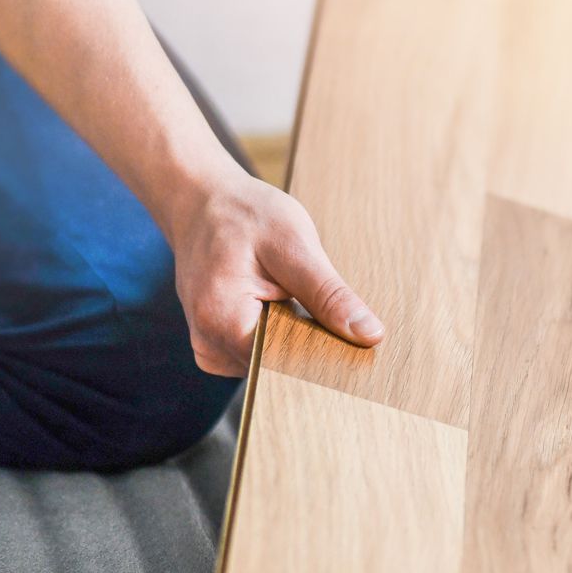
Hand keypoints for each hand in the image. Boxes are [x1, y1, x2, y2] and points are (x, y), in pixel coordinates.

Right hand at [163, 168, 384, 376]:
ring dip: (294, 340)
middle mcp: (210, 345)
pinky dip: (278, 337)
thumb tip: (370, 335)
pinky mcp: (216, 346)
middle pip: (279, 370)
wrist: (201, 202)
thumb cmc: (243, 215)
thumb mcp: (294, 244)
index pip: (286, 367)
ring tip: (294, 299)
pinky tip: (281, 308)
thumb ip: (329, 295)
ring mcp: (210, 349)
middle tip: (320, 304)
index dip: (324, 356)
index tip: (351, 342)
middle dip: (311, 347)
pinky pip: (259, 355)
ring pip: (272, 365)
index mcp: (222, 322)